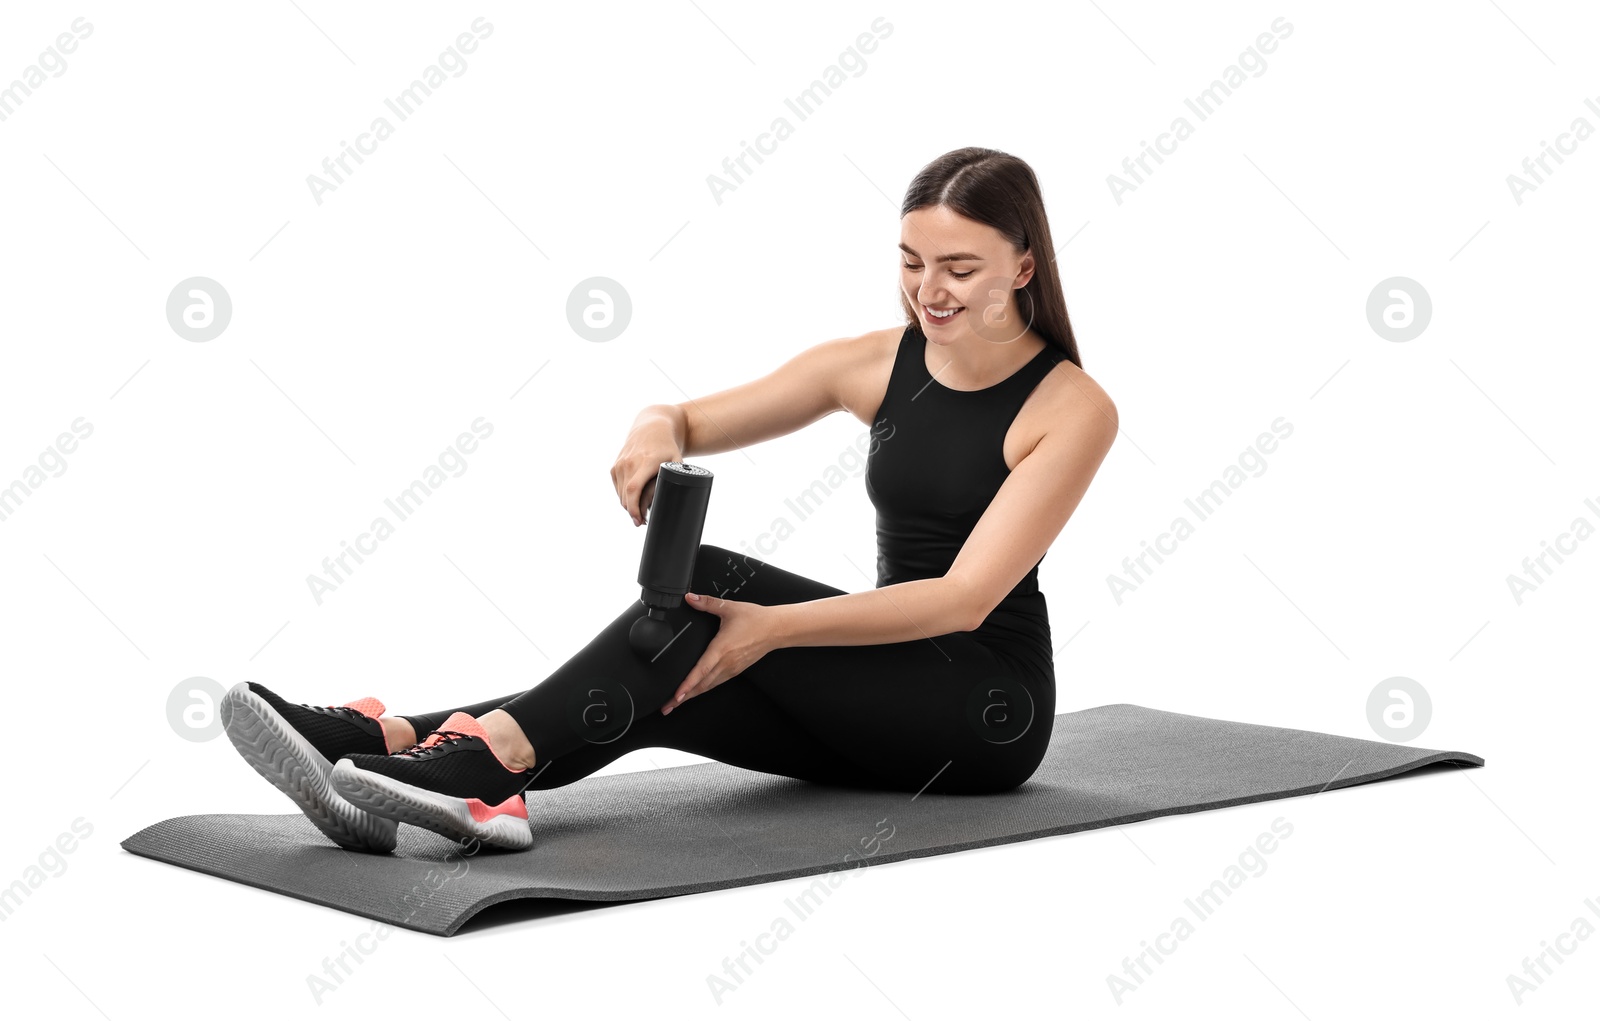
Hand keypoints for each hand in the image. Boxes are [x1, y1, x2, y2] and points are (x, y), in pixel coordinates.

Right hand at [612, 417, 683, 526]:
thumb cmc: (667, 447)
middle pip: (626, 495)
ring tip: (639, 513)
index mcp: (646, 461)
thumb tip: (677, 500)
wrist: (651, 428)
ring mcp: (620, 464)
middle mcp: (630, 462)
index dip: (634, 508)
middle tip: (642, 522)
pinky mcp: (615, 466)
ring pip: (620, 494)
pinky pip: (617, 487)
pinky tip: (633, 499)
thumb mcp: (676, 461)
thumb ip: (676, 478)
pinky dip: (624, 496)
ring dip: (628, 506)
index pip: (634, 489)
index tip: (639, 520)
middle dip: (633, 512)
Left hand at [662, 592, 778, 713]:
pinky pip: (716, 683)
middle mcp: (726, 663)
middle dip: (683, 698)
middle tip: (667, 707)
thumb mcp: (729, 608)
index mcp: (722, 649)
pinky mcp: (736, 670)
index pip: (701, 671)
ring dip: (692, 695)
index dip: (687, 684)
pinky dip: (703, 689)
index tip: (676, 695)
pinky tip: (696, 691)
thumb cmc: (756, 619)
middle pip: (701, 685)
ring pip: (708, 687)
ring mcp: (732, 669)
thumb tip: (690, 598)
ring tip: (677, 703)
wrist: (776, 629)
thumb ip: (707, 602)